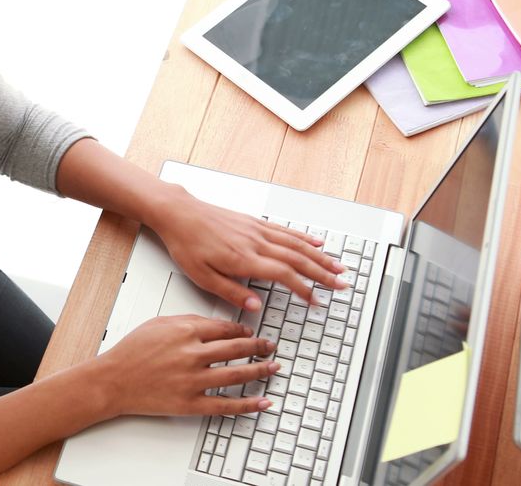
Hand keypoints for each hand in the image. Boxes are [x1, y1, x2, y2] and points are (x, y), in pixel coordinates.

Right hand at [94, 315, 281, 416]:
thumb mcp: (159, 323)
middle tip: (271, 346)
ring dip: (261, 370)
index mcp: (186, 331)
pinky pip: (226, 404)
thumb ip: (188, 320)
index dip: (244, 330)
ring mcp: (193, 380)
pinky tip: (262, 401)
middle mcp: (193, 354)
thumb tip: (215, 324)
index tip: (251, 332)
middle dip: (260, 346)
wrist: (112, 380)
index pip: (226, 328)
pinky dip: (248, 404)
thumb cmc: (131, 351)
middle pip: (238, 348)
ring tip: (274, 367)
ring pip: (238, 374)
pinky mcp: (191, 403)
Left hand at [147, 185, 347, 309]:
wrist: (179, 214)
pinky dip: (304, 236)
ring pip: (297, 243)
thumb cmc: (187, 245)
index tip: (316, 300)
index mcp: (244, 259)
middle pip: (298, 259)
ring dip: (320, 255)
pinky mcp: (254, 222)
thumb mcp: (202, 278)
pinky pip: (286, 230)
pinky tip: (316, 241)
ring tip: (338, 266)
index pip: (284, 275)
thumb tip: (256, 306)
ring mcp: (257, 230)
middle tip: (342, 284)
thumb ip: (232, 292)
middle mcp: (256, 242)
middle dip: (323, 273)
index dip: (304, 288)